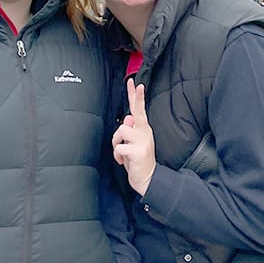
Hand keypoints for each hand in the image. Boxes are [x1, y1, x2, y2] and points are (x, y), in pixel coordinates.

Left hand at [112, 78, 155, 196]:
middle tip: (136, 84)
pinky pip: (119, 147)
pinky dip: (117, 155)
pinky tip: (123, 161)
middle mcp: (144, 132)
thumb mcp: (132, 143)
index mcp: (142, 129)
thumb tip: (128, 117)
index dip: (136, 96)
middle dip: (136, 97)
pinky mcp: (138, 151)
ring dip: (116, 142)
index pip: (138, 109)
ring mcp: (142, 141)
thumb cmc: (137, 160)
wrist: (147, 179)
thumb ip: (130, 130)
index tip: (135, 83)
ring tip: (121, 151)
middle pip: (138, 111)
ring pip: (121, 130)